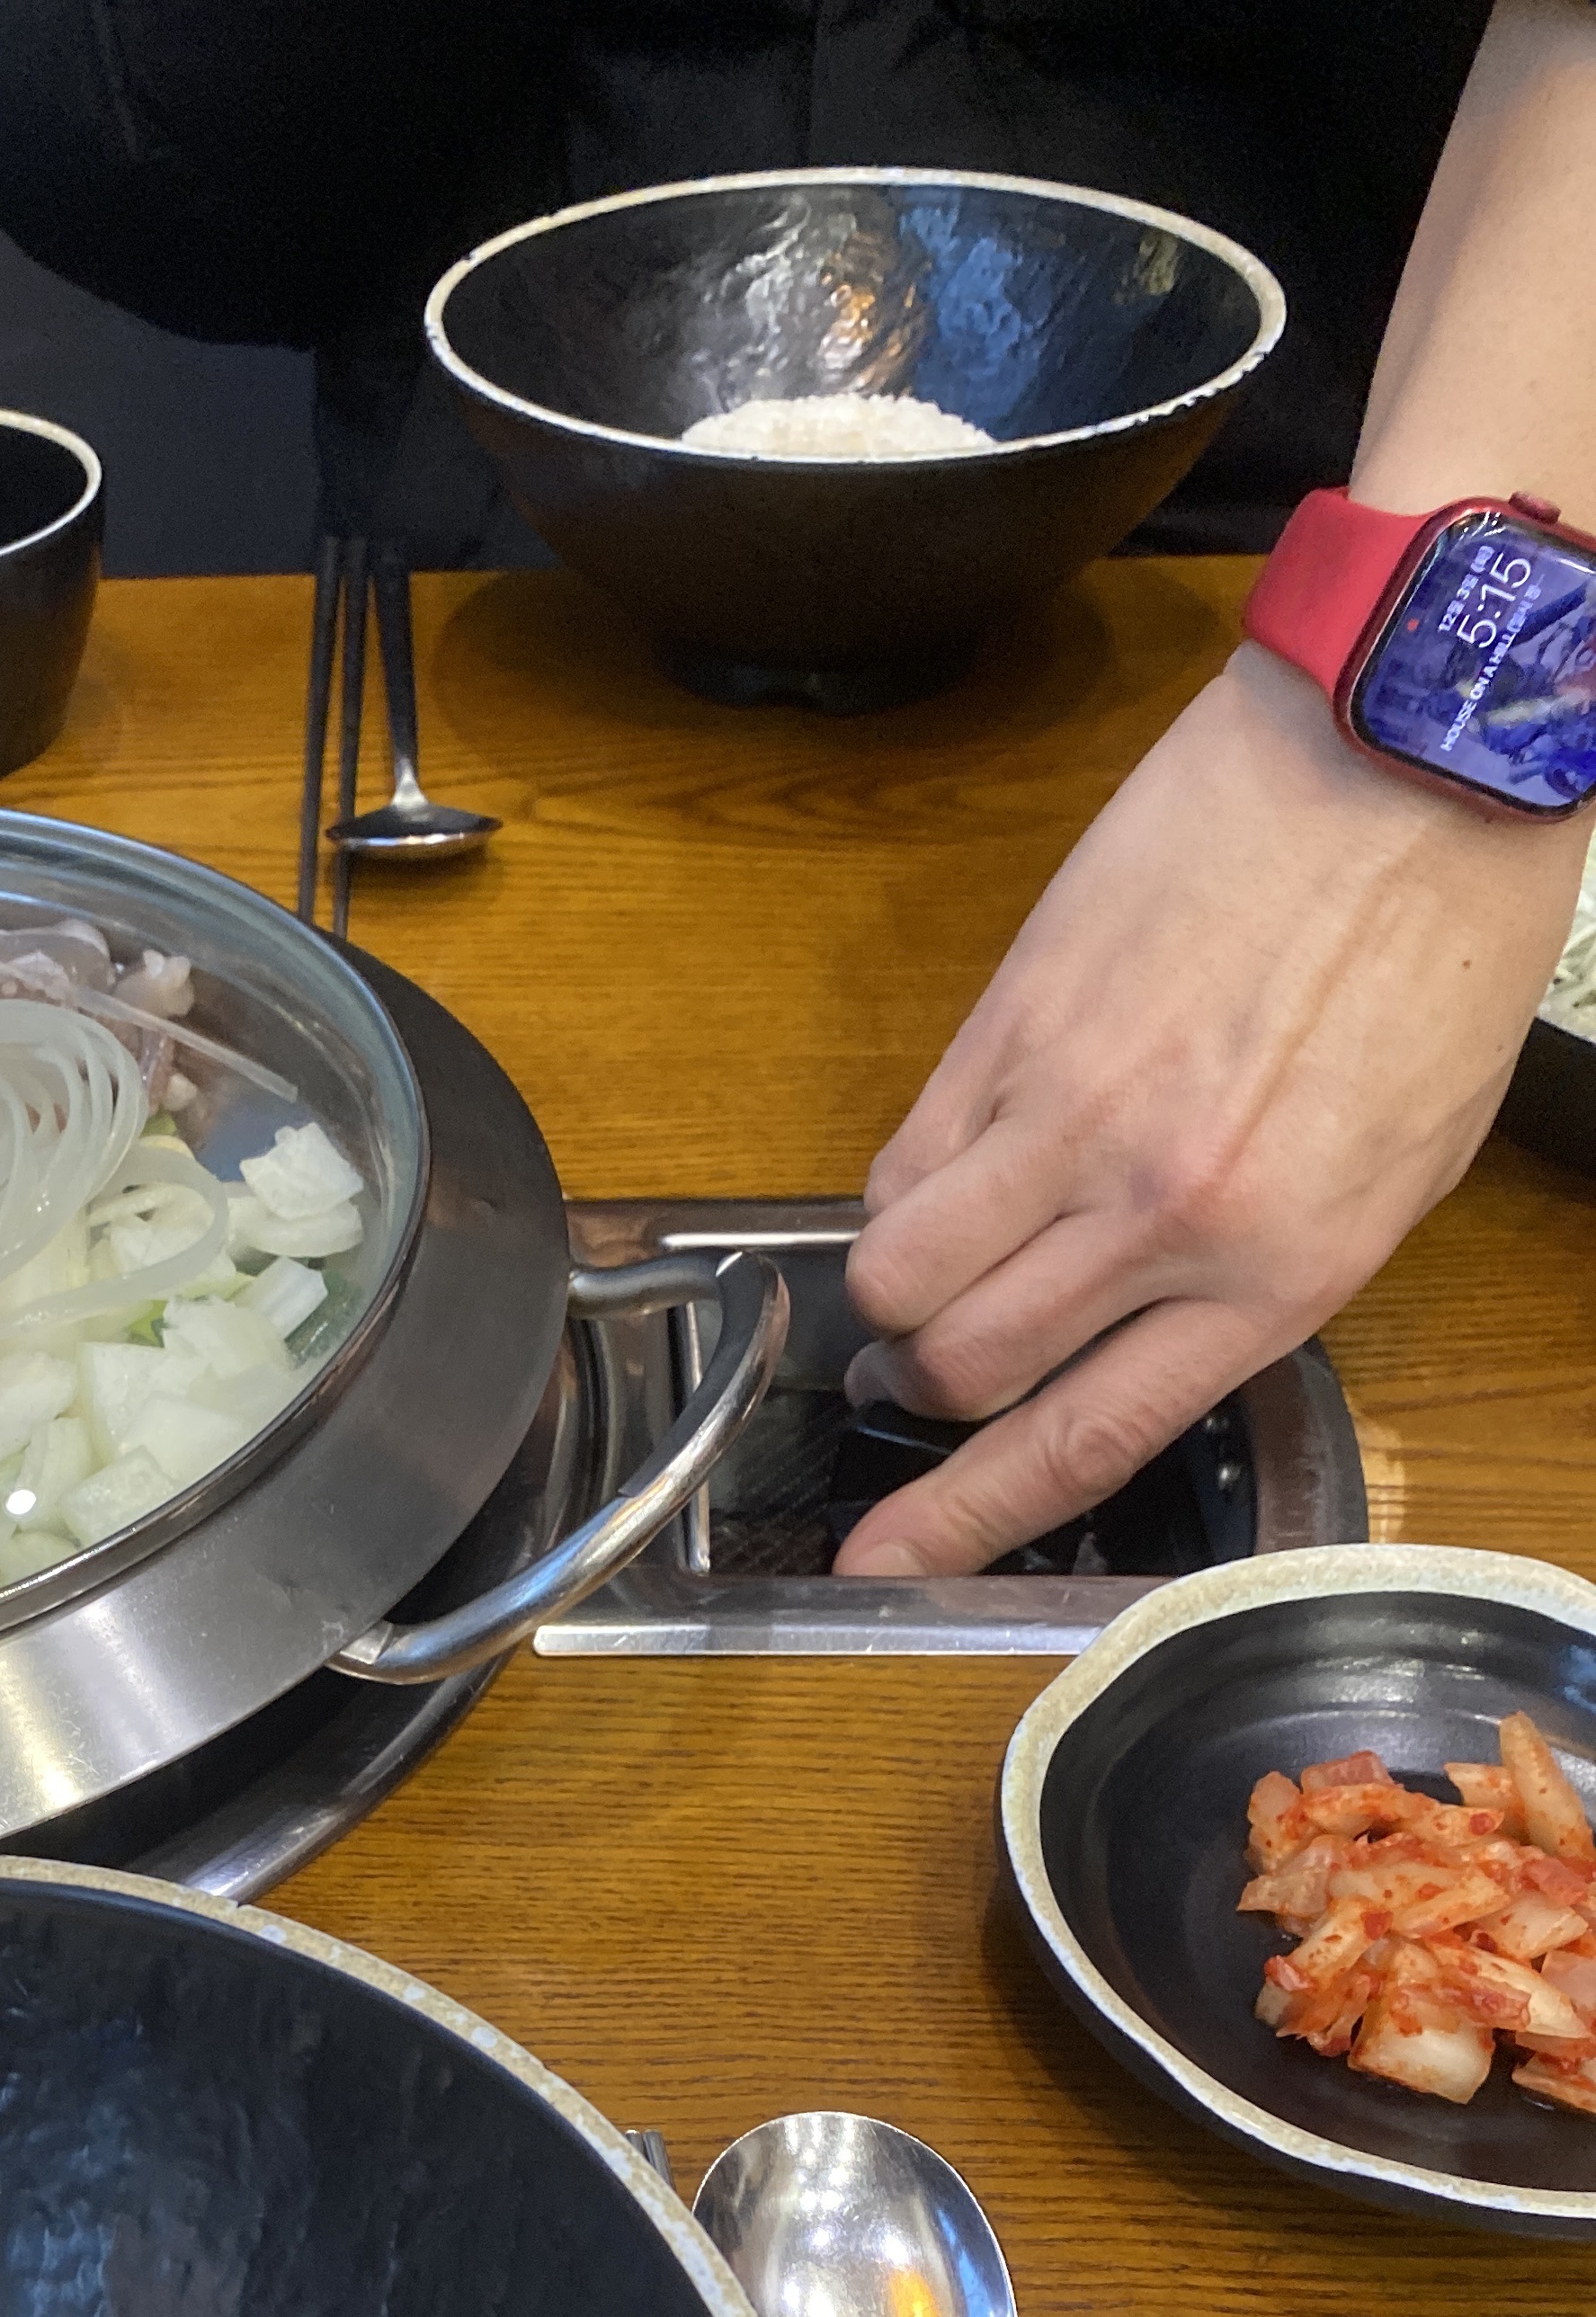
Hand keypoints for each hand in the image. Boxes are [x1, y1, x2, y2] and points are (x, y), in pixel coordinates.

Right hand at [831, 644, 1588, 1576]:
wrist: (1406, 754)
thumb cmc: (1434, 950)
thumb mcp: (1399, 1165)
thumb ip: (1261, 1275)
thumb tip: (1131, 1343)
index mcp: (1282, 1263)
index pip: (1083, 1438)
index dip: (963, 1518)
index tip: (882, 1561)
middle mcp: (1165, 1208)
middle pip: (964, 1366)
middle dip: (927, 1391)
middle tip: (930, 1373)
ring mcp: (1075, 1112)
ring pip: (901, 1273)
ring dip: (897, 1297)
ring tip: (931, 1270)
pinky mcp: (1015, 1021)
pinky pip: (907, 1155)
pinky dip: (907, 1186)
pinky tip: (958, 1163)